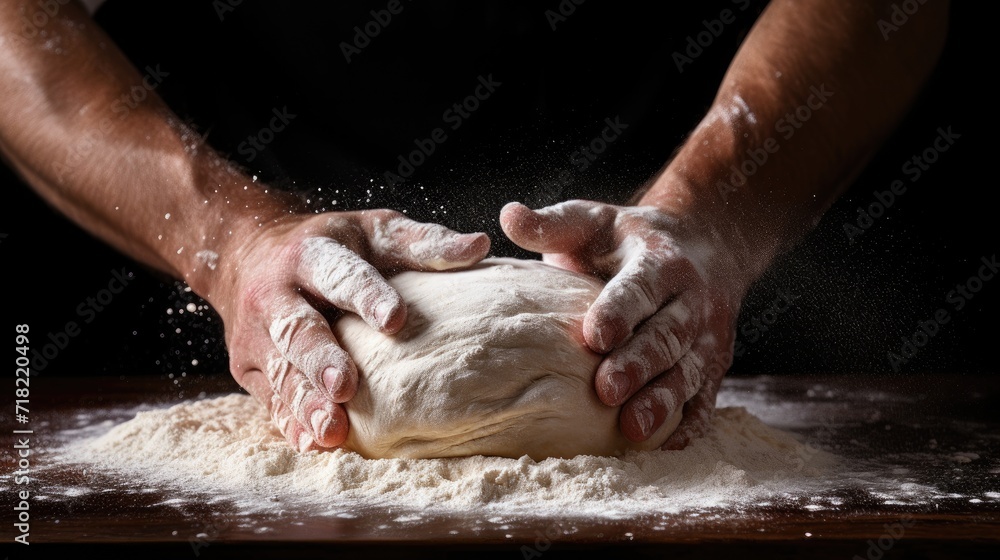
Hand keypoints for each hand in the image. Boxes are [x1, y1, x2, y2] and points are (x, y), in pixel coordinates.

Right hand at [211, 209, 489, 451]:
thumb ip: (422, 242)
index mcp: (311, 254)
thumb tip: (479, 247)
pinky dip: (290, 421)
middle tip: (348, 385)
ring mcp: (257, 334)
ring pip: (281, 370)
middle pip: (298, 329)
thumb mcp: (373, 231)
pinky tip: (311, 442)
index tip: (397, 319)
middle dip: (322, 359)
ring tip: (331, 429)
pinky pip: (269, 397)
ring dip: (305, 402)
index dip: (366, 294)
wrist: (248, 253)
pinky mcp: (248, 367)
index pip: (338, 274)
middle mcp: (277, 293)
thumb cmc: (332, 247)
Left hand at [500, 200, 746, 448]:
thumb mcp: (595, 220)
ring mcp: (707, 337)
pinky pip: (706, 397)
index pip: (640, 288)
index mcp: (660, 262)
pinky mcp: (713, 365)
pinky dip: (690, 423)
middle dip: (638, 364)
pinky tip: (667, 446)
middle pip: (666, 335)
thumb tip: (508, 215)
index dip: (619, 311)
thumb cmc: (629, 239)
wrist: (707, 243)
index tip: (593, 336)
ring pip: (688, 371)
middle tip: (606, 390)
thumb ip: (553, 223)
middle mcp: (691, 301)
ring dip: (662, 400)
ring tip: (632, 429)